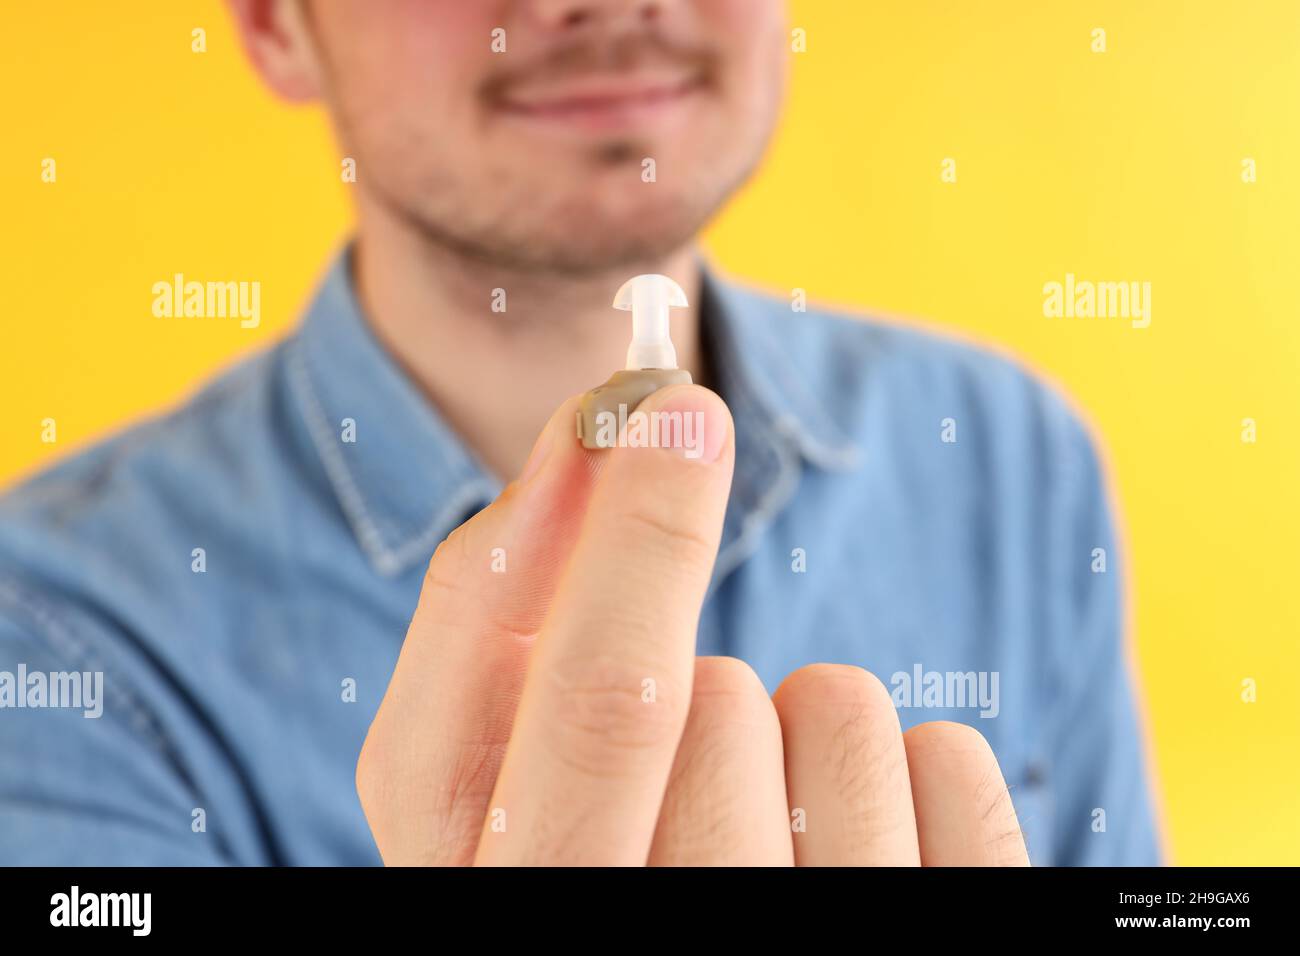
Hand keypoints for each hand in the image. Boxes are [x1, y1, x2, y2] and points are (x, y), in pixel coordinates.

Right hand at [356, 385, 1027, 864]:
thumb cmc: (603, 848)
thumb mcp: (516, 789)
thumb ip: (513, 647)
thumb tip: (584, 447)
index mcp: (521, 894)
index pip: (582, 698)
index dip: (615, 537)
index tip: (658, 404)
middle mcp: (653, 925)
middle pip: (674, 690)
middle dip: (663, 555)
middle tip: (682, 460)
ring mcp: (796, 932)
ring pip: (819, 704)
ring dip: (788, 709)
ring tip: (763, 795)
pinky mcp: (932, 925)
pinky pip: (945, 757)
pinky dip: (907, 758)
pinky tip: (862, 820)